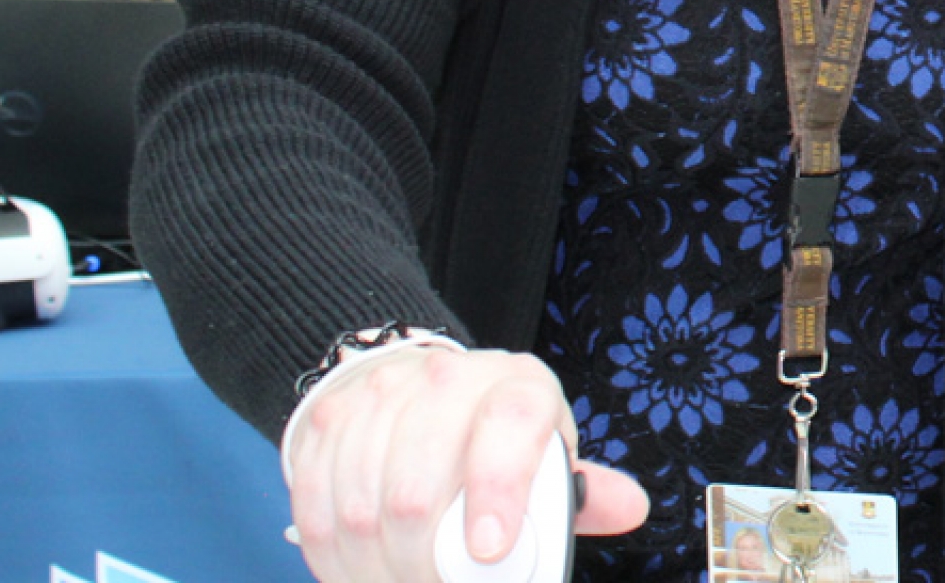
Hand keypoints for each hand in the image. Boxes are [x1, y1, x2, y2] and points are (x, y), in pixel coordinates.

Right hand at [285, 348, 647, 581]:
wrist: (419, 385)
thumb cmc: (494, 435)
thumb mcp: (542, 451)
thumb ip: (579, 490)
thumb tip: (630, 507)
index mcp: (516, 387)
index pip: (509, 427)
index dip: (497, 492)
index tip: (490, 550)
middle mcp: (446, 380)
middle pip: (415, 488)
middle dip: (421, 565)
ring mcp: (379, 397)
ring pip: (359, 505)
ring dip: (373, 569)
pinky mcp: (326, 422)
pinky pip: (314, 503)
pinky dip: (331, 554)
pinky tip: (356, 569)